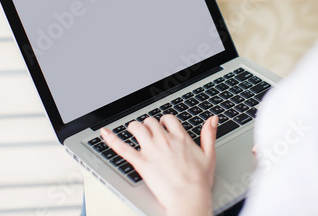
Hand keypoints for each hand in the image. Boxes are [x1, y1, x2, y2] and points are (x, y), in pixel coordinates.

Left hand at [101, 114, 218, 215]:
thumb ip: (209, 134)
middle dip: (148, 125)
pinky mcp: (141, 163)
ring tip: (132, 130)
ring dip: (134, 127)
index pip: (168, 119)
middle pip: (151, 122)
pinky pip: (123, 148)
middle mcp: (164, 140)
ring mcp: (151, 150)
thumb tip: (213, 119)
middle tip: (148, 131)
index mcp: (180, 137)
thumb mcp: (209, 155)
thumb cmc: (199, 181)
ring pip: (137, 128)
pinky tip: (104, 133)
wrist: (189, 197)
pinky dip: (112, 139)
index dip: (164, 121)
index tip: (164, 127)